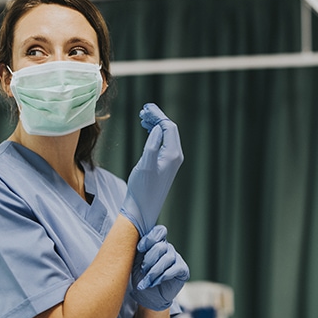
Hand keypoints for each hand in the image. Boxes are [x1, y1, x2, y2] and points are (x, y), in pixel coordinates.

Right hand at [120, 104, 183, 235]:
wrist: (142, 209)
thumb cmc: (141, 189)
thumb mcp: (145, 165)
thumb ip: (152, 145)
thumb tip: (157, 128)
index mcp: (172, 155)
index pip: (169, 127)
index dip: (158, 115)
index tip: (145, 108)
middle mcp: (175, 157)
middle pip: (169, 129)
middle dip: (157, 118)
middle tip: (143, 111)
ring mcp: (171, 161)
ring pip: (166, 136)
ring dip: (156, 125)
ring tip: (142, 118)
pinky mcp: (165, 165)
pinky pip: (163, 143)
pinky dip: (155, 134)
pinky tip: (147, 131)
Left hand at [131, 225, 189, 310]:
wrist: (147, 297)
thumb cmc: (140, 277)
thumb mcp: (135, 262)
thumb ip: (137, 250)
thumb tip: (131, 236)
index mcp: (157, 243)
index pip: (159, 231)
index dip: (149, 239)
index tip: (139, 249)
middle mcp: (168, 248)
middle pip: (161, 246)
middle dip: (149, 259)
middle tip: (142, 270)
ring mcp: (177, 258)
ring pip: (167, 258)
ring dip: (154, 271)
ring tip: (146, 281)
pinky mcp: (183, 270)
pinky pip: (175, 268)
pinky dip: (162, 276)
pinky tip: (155, 282)